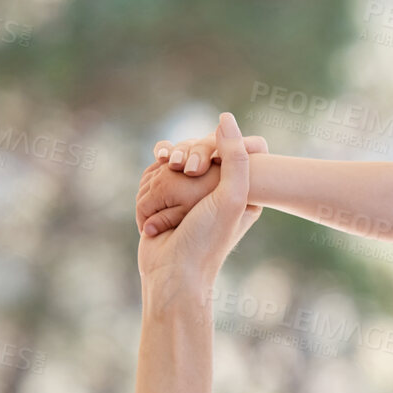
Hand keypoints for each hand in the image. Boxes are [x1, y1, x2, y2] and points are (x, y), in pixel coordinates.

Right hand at [137, 131, 267, 236]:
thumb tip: (225, 118)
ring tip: (168, 210)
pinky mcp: (166, 200)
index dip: (206, 149)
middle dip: (180, 164)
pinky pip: (153, 177)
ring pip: (170, 163)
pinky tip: (154, 214)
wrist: (171, 274)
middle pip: (194, 152)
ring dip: (162, 180)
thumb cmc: (206, 239)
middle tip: (179, 178)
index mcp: (243, 190)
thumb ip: (234, 157)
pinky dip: (149, 189)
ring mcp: (189, 195)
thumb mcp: (231, 197)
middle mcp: (217, 191)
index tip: (198, 168)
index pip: (224, 147)